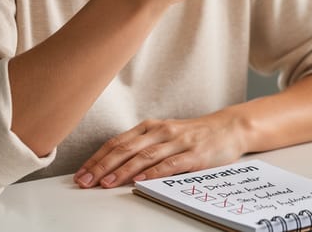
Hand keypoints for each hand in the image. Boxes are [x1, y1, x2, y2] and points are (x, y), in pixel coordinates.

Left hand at [73, 112, 247, 188]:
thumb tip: (113, 166)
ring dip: (122, 170)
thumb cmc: (195, 134)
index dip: (97, 158)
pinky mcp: (194, 154)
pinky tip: (140, 181)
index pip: (117, 142)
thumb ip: (144, 146)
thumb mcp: (166, 135)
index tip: (81, 173)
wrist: (230, 127)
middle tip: (85, 181)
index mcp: (151, 127)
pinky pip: (170, 164)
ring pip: (144, 156)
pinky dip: (153, 173)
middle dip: (101, 166)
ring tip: (105, 183)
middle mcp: (161, 131)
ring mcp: (178, 142)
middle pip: (125, 149)